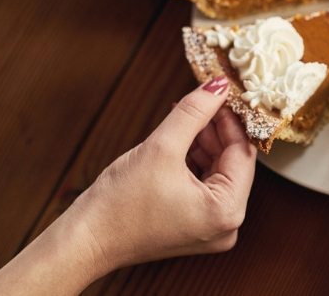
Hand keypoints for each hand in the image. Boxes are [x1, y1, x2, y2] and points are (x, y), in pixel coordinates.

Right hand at [0, 76, 256, 294]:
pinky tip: (180, 142)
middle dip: (216, 131)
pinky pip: (206, 187)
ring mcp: (211, 229)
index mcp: (226, 211)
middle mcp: (227, 226)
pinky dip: (195, 163)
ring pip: (219, 173)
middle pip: (233, 164)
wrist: (86, 241)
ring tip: (186, 119)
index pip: (242, 153)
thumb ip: (194, 112)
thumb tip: (218, 86)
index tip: (220, 93)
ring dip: (204, 144)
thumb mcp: (161, 147)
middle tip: (201, 101)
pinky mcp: (195, 228)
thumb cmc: (119, 204)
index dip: (230, 119)